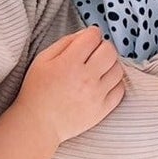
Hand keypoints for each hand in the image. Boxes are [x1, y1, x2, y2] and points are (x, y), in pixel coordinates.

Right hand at [16, 27, 125, 149]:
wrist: (37, 124)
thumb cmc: (37, 91)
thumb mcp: (43, 60)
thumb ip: (65, 42)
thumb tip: (86, 34)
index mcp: (69, 63)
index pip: (93, 36)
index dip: (91, 34)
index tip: (87, 41)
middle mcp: (86, 78)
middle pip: (110, 50)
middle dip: (102, 47)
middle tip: (93, 54)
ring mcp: (96, 95)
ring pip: (118, 69)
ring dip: (110, 65)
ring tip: (98, 70)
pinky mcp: (102, 110)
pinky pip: (120, 89)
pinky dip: (115, 83)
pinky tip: (103, 83)